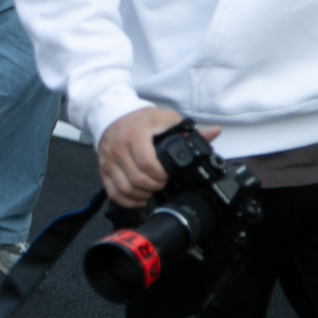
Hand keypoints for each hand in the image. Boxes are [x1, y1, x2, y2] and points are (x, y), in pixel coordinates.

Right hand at [99, 107, 218, 208]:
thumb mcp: (165, 119)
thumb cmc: (141, 120)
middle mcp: (118, 149)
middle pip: (137, 179)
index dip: (161, 175)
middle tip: (162, 183)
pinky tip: (139, 198)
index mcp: (135, 136)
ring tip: (151, 190)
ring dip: (142, 194)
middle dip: (154, 186)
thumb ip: (190, 130)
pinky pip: (113, 192)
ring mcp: (109, 161)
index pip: (148, 164)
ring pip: (125, 189)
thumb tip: (214, 132)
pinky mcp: (103, 169)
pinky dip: (127, 200)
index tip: (168, 175)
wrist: (113, 117)